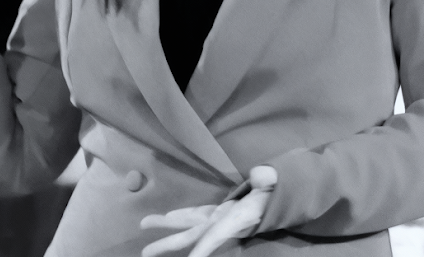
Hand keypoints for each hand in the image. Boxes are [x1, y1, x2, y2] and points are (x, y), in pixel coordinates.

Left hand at [140, 166, 276, 256]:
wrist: (279, 199)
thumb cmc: (276, 193)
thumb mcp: (274, 186)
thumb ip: (267, 180)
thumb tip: (261, 173)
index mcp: (237, 218)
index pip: (216, 235)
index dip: (203, 248)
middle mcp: (223, 222)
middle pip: (192, 235)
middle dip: (169, 243)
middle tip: (145, 252)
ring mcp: (219, 217)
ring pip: (188, 225)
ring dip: (167, 225)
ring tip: (143, 224)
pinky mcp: (217, 212)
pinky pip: (195, 215)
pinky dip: (181, 216)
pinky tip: (167, 216)